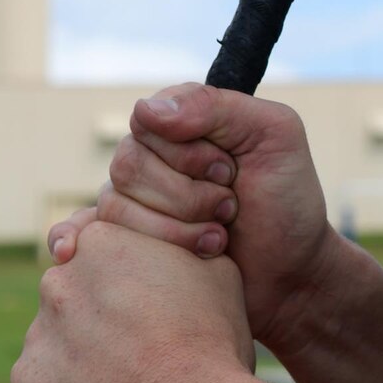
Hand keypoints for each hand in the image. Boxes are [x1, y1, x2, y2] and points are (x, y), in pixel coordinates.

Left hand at [12, 219, 254, 382]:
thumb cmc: (212, 342)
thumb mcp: (217, 272)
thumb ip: (179, 251)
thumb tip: (178, 249)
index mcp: (103, 241)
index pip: (101, 250)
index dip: (128, 278)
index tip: (150, 303)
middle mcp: (59, 279)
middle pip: (75, 292)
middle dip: (100, 313)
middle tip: (143, 344)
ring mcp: (38, 331)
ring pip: (59, 337)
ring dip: (84, 352)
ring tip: (130, 381)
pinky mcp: (26, 381)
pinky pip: (45, 381)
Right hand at [47, 83, 338, 348]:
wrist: (291, 274)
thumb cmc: (287, 200)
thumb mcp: (274, 137)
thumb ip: (218, 108)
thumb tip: (146, 109)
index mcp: (185, 123)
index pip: (148, 121)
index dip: (189, 152)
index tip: (230, 170)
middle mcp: (154, 157)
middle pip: (129, 165)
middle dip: (188, 194)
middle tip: (230, 206)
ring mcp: (139, 199)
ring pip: (116, 204)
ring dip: (176, 228)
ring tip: (218, 237)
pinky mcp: (130, 242)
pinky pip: (91, 233)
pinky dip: (97, 238)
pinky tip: (113, 251)